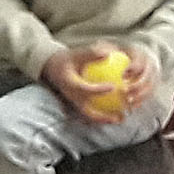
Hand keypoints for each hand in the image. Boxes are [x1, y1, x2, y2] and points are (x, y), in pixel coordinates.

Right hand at [42, 43, 156, 123]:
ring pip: (90, 116)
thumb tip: (108, 54)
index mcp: (70, 84)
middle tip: (119, 116)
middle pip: (87, 112)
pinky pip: (91, 112)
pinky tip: (117, 112)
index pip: (84, 89)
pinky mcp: (77, 105)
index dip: (98, 90)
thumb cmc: (67, 60)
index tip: (113, 86)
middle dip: (103, 116)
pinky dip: (103, 114)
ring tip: (120, 118)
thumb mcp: (76, 53)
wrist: (53, 69)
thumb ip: (91, 53)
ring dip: (105, 119)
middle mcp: (72, 97)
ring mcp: (74, 103)